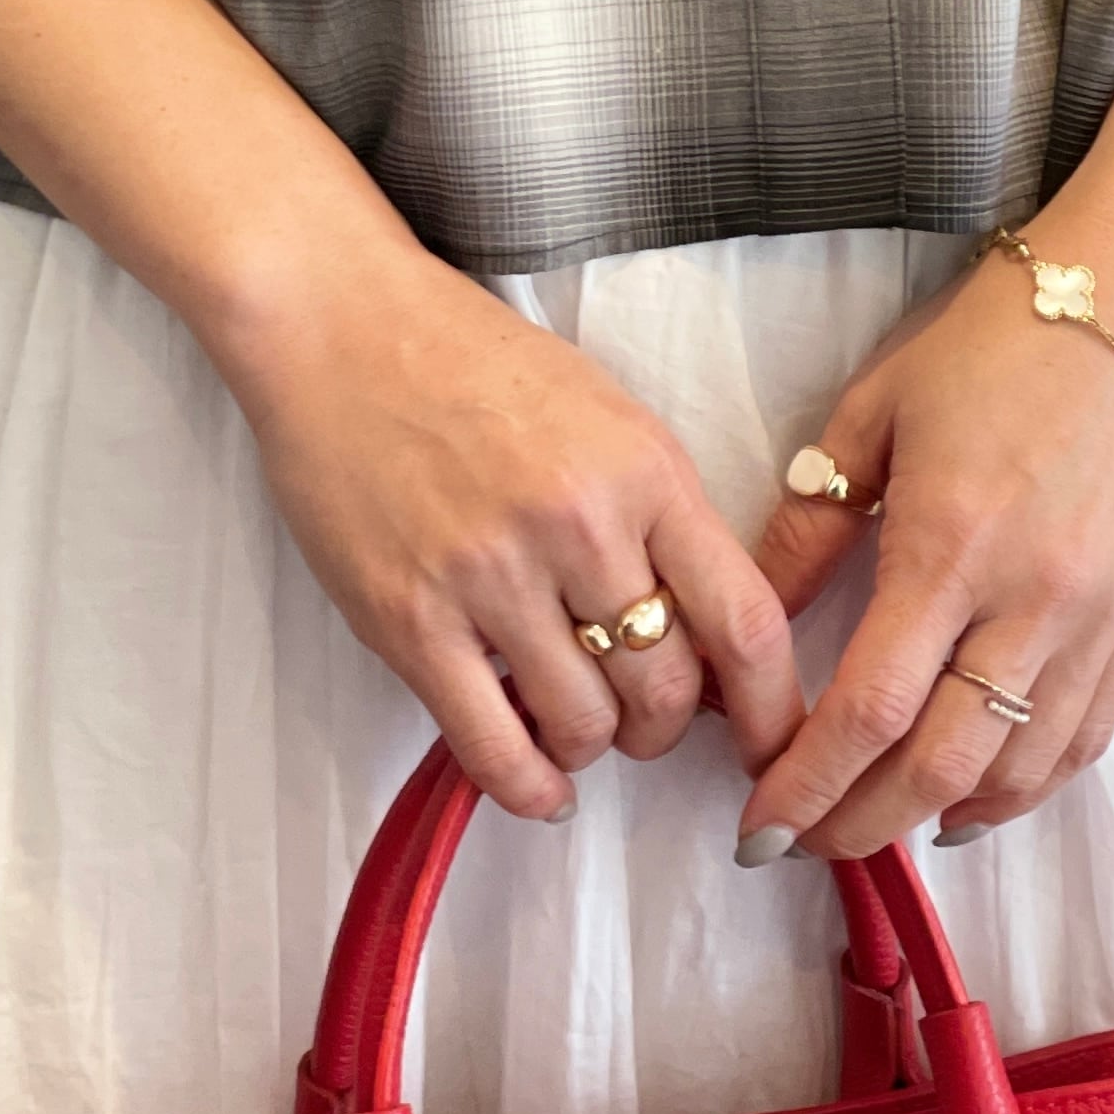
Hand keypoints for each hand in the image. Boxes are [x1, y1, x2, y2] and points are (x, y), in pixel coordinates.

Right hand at [223, 245, 805, 823]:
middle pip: (666, 690)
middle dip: (665, 728)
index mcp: (643, 470)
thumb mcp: (605, 415)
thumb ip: (659, 517)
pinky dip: (527, 786)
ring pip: (584, 725)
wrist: (339, 327)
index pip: (744, 621)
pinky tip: (538, 784)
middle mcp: (578, 525)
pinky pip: (491, 743)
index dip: (772, 708)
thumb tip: (703, 636)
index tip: (775, 746)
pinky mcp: (409, 618)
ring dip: (591, 747)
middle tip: (643, 722)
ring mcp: (490, 575)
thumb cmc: (474, 363)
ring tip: (574, 728)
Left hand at [732, 237, 1113, 860]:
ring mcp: (1100, 619)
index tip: (757, 824)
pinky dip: (1025, 789)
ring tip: (876, 827)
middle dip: (860, 824)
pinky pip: (1085, 738)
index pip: (867, 708)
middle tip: (801, 845)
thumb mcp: (875, 412)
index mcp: (951, 543)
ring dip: (938, 818)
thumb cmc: (998, 342)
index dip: (805, 784)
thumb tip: (748, 617)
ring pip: (1019, 769)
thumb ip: (808, 524)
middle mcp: (1032, 600)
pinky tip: (973, 801)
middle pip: (941, 764)